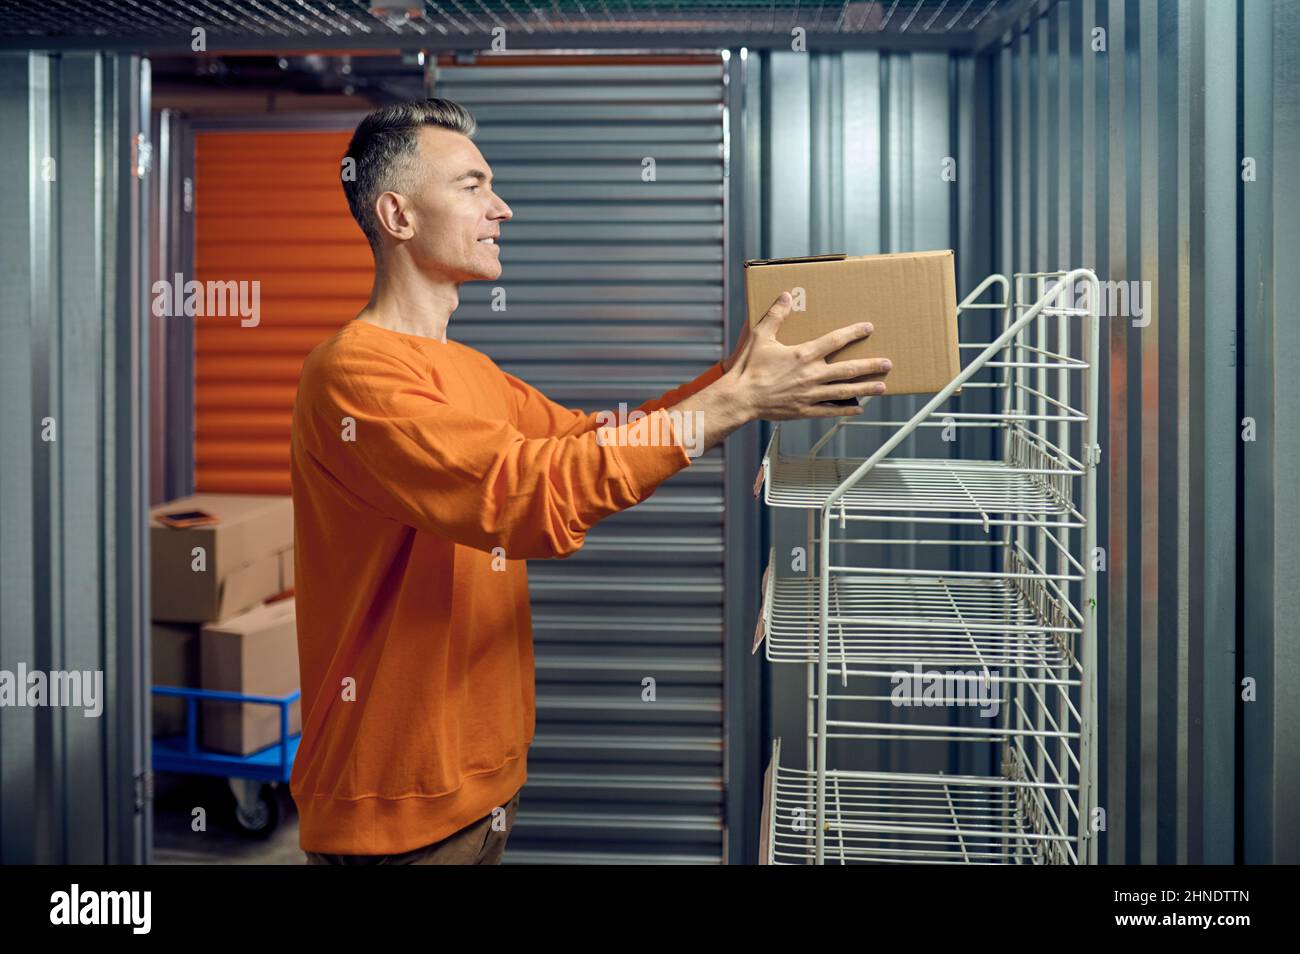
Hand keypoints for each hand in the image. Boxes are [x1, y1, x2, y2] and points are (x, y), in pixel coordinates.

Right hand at [726, 290, 891, 420]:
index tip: (869, 328)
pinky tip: (859, 408)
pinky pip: (830, 411)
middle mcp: (812, 375)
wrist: (740, 399)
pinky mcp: (805, 410)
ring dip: (865, 388)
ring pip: (845, 391)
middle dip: (870, 365)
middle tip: (888, 363)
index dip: (854, 333)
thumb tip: (786, 296)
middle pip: (848, 369)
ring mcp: (811, 394)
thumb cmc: (749, 368)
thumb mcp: (760, 336)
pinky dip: (846, 410)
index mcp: (803, 355)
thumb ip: (776, 316)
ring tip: (882, 387)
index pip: (835, 340)